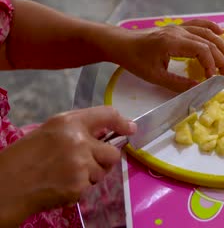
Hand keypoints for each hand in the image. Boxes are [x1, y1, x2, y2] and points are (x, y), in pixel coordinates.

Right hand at [0, 106, 135, 226]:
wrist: (6, 185)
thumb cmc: (24, 157)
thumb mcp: (49, 132)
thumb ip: (77, 129)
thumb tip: (105, 134)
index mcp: (68, 122)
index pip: (106, 115)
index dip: (122, 121)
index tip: (130, 128)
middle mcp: (79, 141)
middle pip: (112, 152)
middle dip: (104, 159)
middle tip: (87, 163)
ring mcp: (81, 164)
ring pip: (102, 172)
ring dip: (90, 175)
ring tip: (66, 174)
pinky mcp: (79, 185)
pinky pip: (90, 187)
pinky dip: (79, 188)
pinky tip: (61, 185)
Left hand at [111, 19, 223, 91]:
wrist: (122, 44)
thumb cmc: (135, 60)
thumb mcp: (155, 77)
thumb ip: (178, 84)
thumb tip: (199, 89)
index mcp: (173, 42)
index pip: (201, 50)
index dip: (211, 65)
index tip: (213, 80)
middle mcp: (179, 32)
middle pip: (208, 42)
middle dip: (221, 60)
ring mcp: (179, 28)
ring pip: (206, 33)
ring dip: (220, 46)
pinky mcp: (177, 28)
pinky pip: (198, 24)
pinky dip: (212, 28)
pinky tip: (221, 33)